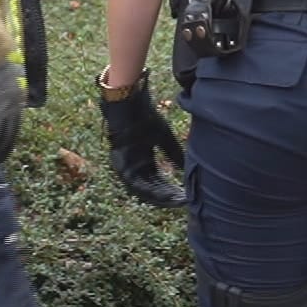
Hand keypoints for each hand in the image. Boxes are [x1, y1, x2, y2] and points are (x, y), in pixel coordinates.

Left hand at [98, 72, 186, 207]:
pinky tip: (160, 194)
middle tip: (183, 202)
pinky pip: (132, 182)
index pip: (157, 180)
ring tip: (174, 201)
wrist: (130, 104)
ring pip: (141, 188)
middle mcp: (133, 165)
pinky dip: (146, 189)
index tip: (185, 196)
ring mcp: (125, 164)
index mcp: (143, 159)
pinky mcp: (119, 162)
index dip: (170, 189)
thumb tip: (187, 169)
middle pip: (151, 187)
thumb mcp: (165, 139)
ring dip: (158, 196)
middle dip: (167, 196)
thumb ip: (175, 155)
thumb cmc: (146, 117)